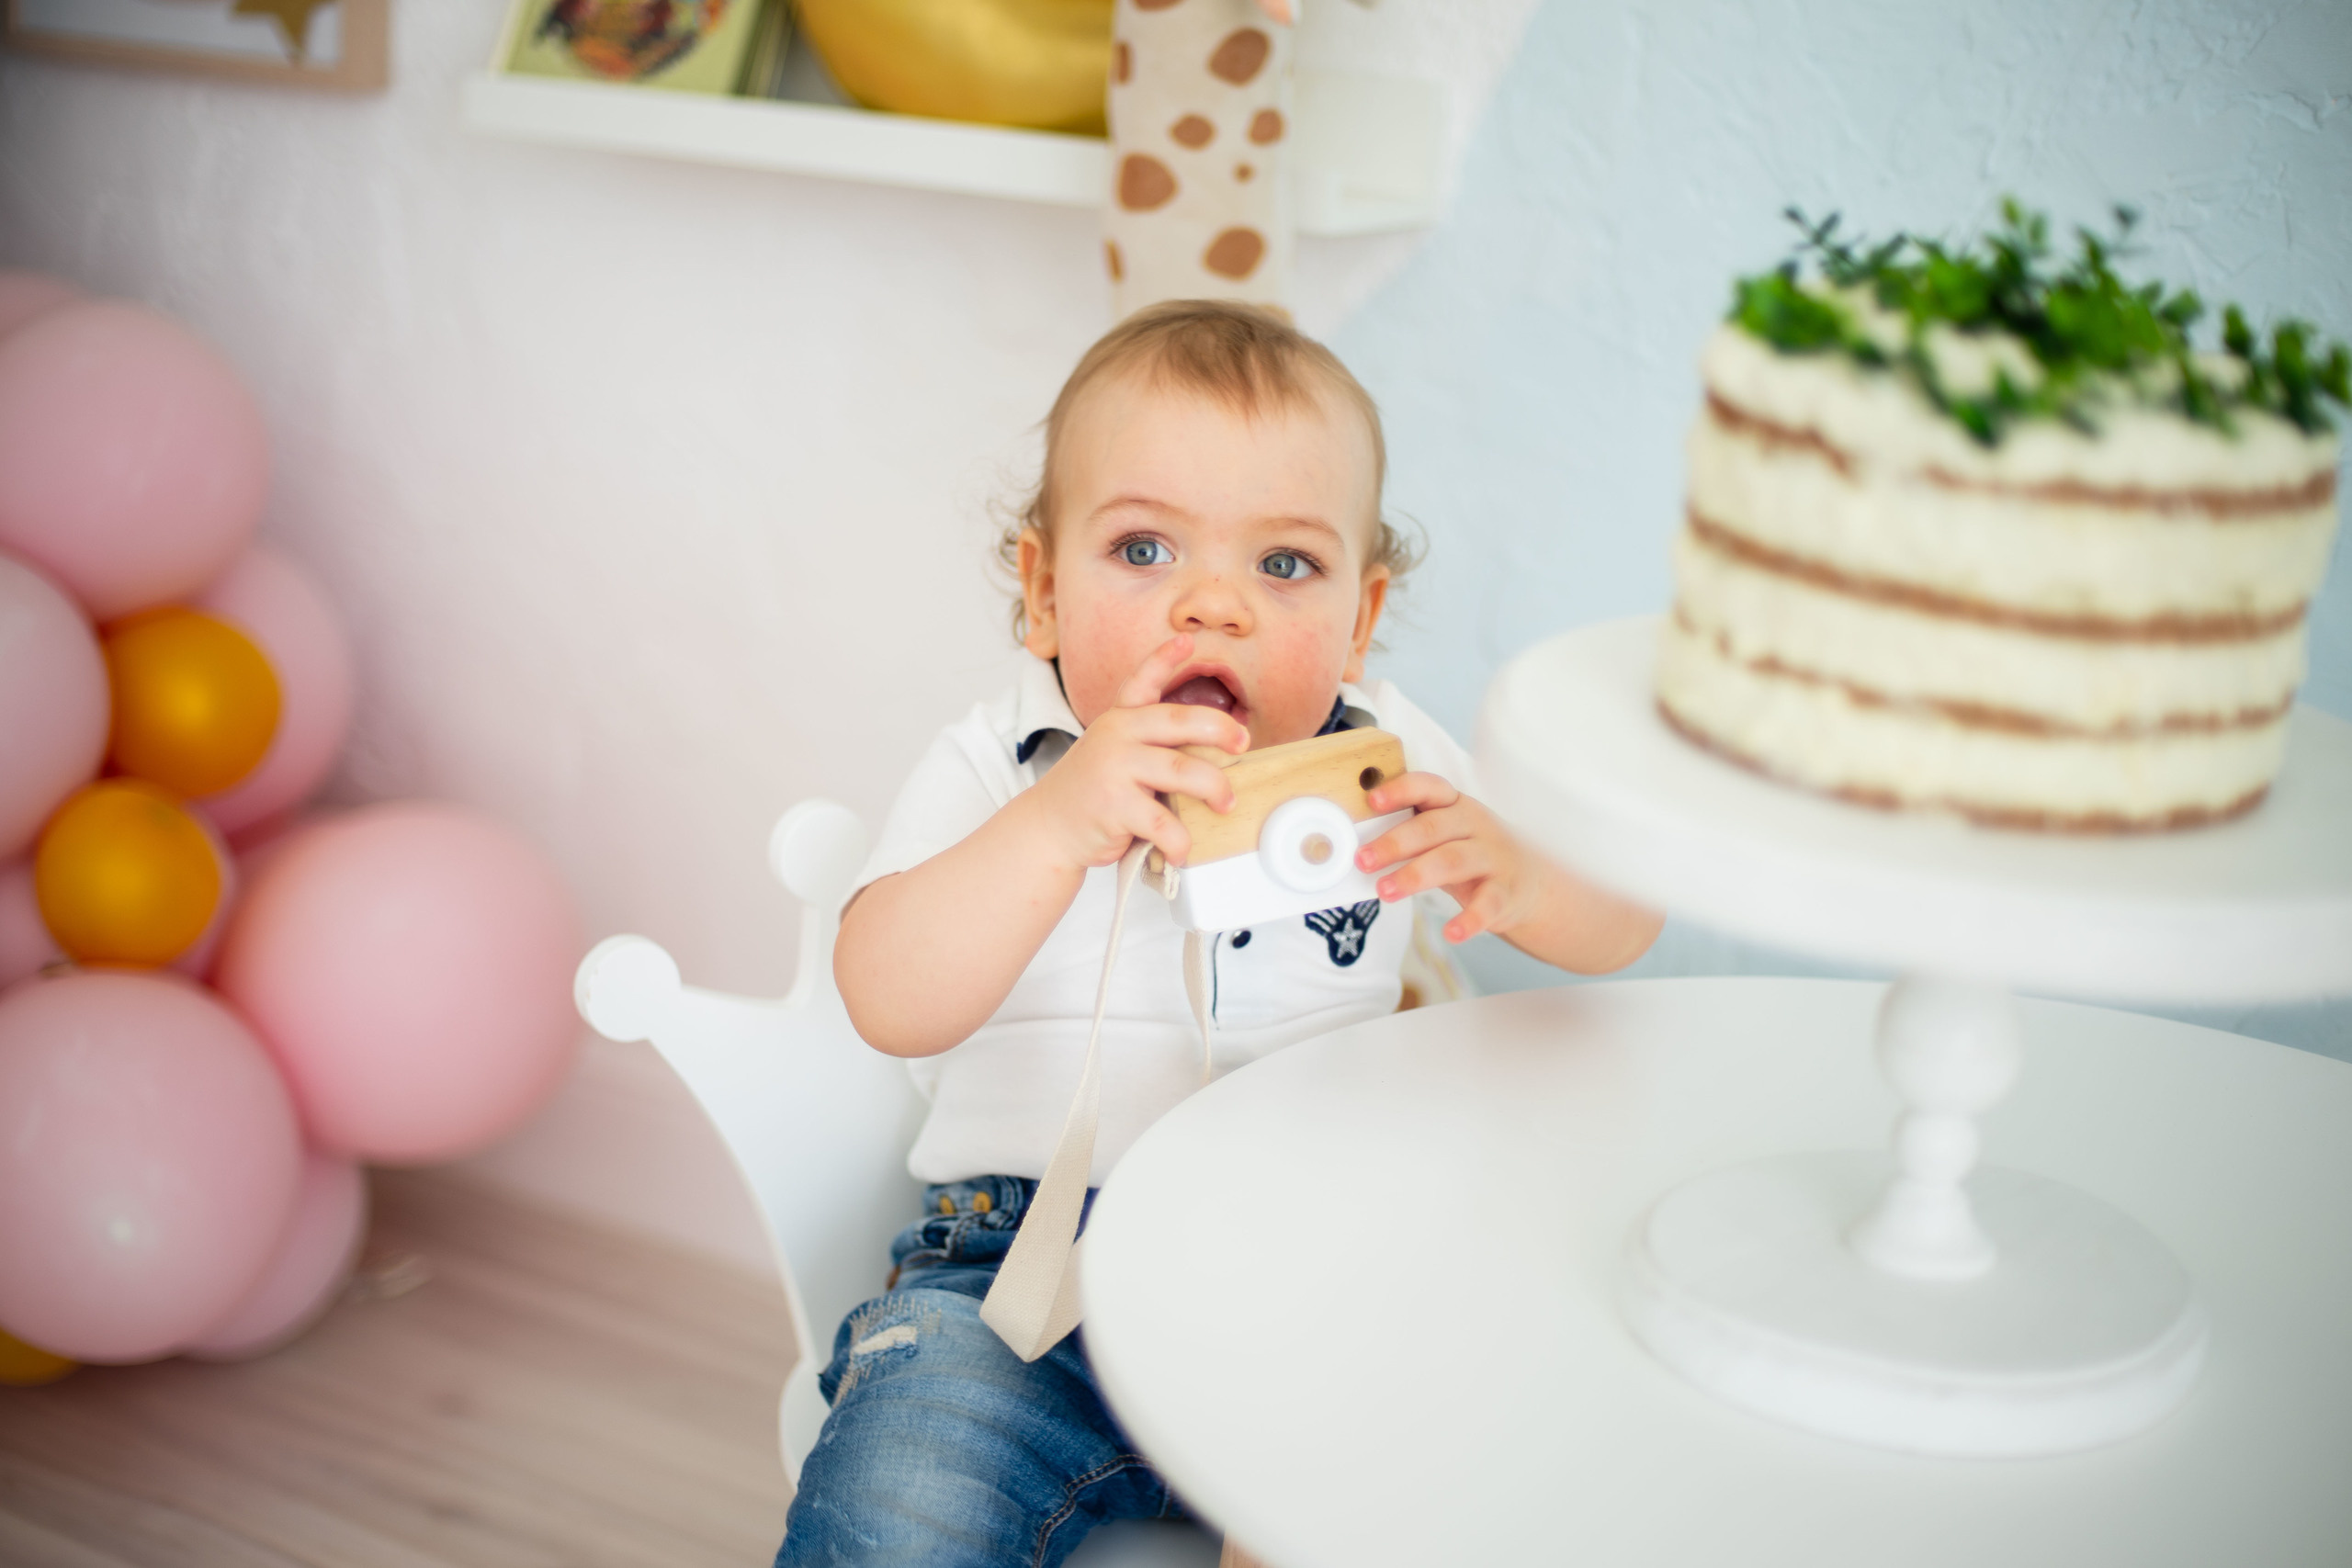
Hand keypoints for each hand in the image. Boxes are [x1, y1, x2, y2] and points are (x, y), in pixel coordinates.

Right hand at [1023, 634, 1249, 872]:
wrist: (1048, 827)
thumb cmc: (1094, 792)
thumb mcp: (1114, 752)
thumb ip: (1151, 745)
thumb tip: (1213, 755)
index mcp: (1120, 719)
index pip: (1142, 681)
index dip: (1164, 658)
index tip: (1187, 639)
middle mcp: (1117, 735)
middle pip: (1181, 721)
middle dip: (1220, 729)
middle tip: (1243, 743)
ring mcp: (1115, 769)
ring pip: (1181, 771)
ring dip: (1214, 788)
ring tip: (1226, 803)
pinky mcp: (1114, 806)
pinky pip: (1163, 822)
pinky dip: (1180, 840)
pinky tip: (1184, 850)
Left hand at [1354, 773, 1549, 944]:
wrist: (1532, 882)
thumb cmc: (1472, 854)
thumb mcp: (1446, 836)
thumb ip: (1410, 837)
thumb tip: (1360, 851)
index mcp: (1455, 805)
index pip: (1429, 788)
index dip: (1401, 790)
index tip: (1373, 800)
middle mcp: (1475, 825)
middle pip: (1432, 828)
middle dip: (1394, 843)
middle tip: (1362, 860)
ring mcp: (1493, 857)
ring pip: (1452, 861)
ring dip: (1415, 875)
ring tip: (1385, 891)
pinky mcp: (1506, 892)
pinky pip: (1487, 905)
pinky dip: (1469, 920)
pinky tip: (1451, 933)